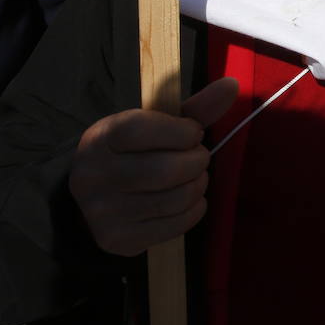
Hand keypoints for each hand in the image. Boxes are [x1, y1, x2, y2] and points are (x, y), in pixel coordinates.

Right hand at [69, 78, 238, 256]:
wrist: (96, 196)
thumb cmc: (136, 151)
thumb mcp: (157, 124)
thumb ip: (194, 108)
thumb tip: (232, 85)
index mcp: (99, 138)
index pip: (141, 130)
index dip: (181, 131)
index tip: (193, 132)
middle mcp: (92, 176)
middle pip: (166, 170)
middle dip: (197, 160)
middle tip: (198, 157)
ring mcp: (102, 212)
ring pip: (176, 199)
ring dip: (199, 185)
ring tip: (194, 177)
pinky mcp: (117, 239)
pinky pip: (176, 224)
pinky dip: (194, 210)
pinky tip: (187, 200)